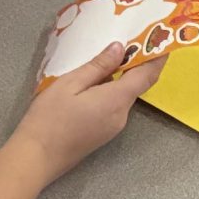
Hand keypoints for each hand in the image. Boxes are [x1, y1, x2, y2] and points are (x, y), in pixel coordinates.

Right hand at [13, 44, 165, 179]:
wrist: (36, 158)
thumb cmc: (49, 118)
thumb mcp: (70, 84)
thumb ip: (98, 67)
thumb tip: (119, 49)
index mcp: (116, 100)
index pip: (147, 76)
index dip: (157, 57)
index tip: (163, 40)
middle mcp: (121, 115)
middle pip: (136, 86)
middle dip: (136, 64)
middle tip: (129, 40)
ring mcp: (113, 127)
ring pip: (123, 96)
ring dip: (120, 78)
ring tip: (107, 56)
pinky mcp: (103, 134)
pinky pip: (114, 106)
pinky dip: (111, 91)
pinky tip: (94, 82)